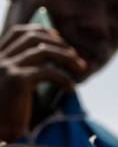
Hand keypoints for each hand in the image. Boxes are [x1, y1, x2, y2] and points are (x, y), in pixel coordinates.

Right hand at [0, 24, 86, 139]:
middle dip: (59, 44)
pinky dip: (64, 78)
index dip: (40, 31)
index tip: (58, 38)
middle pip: (33, 37)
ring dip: (66, 58)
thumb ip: (26, 71)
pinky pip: (48, 72)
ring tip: (81, 68)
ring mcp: (6, 67)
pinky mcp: (17, 80)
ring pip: (43, 50)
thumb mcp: (14, 87)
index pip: (17, 32)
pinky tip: (71, 88)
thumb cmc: (7, 114)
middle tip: (76, 57)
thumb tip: (54, 60)